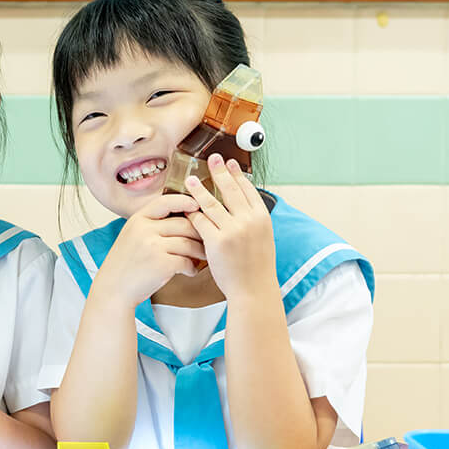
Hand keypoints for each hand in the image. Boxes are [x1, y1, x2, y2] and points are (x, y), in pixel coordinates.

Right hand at [95, 192, 204, 306]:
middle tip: (207, 239)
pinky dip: (192, 267)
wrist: (113, 289)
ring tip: (203, 257)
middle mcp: (145, 230)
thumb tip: (181, 218)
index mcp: (138, 219)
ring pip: (188, 243)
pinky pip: (186, 262)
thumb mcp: (131, 235)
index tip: (196, 205)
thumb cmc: (125, 264)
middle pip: (184, 224)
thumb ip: (151, 224)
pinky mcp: (162, 265)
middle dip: (200, 233)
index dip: (184, 201)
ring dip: (200, 251)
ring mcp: (153, 247)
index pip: (166, 202)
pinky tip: (191, 271)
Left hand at [183, 154, 277, 299]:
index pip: (248, 190)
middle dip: (220, 172)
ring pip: (211, 203)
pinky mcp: (217, 242)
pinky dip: (192, 213)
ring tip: (189, 179)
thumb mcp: (264, 238)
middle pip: (230, 190)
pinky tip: (185, 206)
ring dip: (199, 189)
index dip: (237, 175)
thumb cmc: (257, 268)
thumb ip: (254, 221)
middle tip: (212, 158)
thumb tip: (244, 206)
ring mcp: (233, 230)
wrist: (253, 290)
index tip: (230, 163)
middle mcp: (249, 221)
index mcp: (262, 218)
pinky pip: (200, 221)